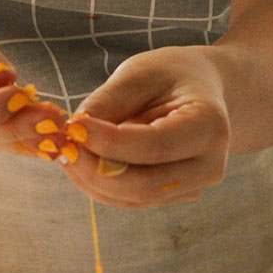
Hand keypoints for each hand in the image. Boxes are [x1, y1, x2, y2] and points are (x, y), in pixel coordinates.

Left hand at [62, 46, 231, 208]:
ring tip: (66, 148)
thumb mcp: (140, 73)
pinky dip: (97, 183)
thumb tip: (73, 132)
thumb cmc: (171, 76)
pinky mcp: (171, 197)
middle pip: (142, 184)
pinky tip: (81, 159)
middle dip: (93, 168)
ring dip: (89, 178)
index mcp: (211, 127)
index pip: (155, 146)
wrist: (202, 93)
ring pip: (130, 198)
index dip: (109, 143)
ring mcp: (192, 188)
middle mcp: (208, 166)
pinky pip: (127, 199)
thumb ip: (108, 101)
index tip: (73, 128)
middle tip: (62, 144)